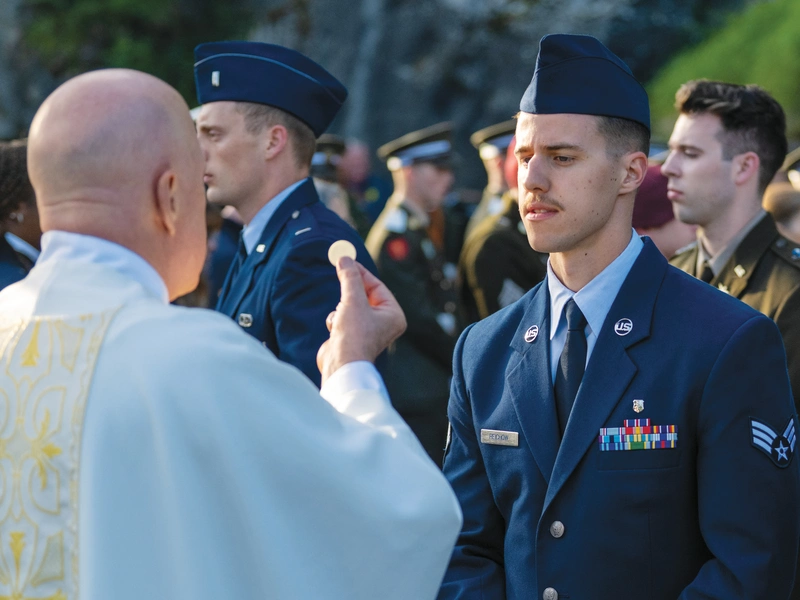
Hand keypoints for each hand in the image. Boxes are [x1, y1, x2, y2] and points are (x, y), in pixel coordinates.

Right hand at [317, 257, 405, 383]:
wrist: (341, 365)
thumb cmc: (354, 335)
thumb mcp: (352, 299)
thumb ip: (349, 278)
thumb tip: (345, 259)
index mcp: (393, 315)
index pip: (377, 287)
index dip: (361, 273)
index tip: (347, 260)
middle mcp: (384, 323)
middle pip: (364, 295)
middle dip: (350, 290)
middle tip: (340, 269)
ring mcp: (367, 331)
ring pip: (351, 306)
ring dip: (342, 308)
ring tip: (341, 317)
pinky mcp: (352, 337)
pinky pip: (342, 318)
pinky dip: (336, 320)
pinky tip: (335, 330)